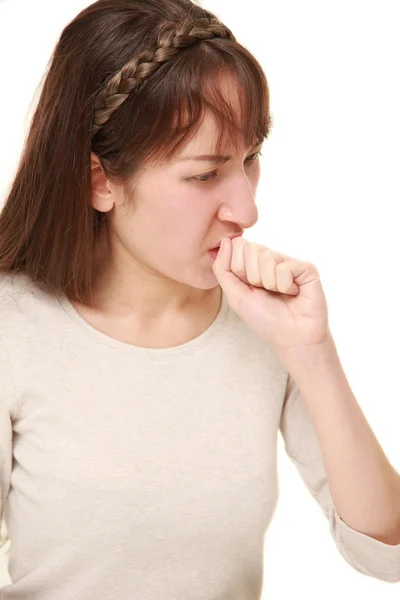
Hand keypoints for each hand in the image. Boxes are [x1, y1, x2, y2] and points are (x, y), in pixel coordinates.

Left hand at [212, 236, 329, 353]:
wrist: (291, 338)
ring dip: (269, 283)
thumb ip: (223, 268)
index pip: (238, 245)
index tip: (250, 288)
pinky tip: (294, 294)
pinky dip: (285, 286)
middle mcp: (272, 259)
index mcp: (253, 264)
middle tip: (266, 292)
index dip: (239, 269)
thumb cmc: (264, 319)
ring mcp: (289, 262)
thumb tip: (225, 240)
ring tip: (280, 294)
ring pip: (267, 257)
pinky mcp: (306, 268)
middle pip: (251, 248)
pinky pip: (285, 268)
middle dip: (253, 276)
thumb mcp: (235, 295)